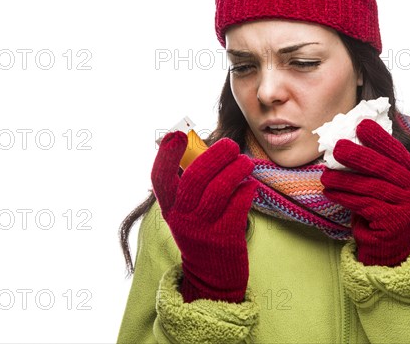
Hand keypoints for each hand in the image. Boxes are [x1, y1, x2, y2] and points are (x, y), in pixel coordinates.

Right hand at [151, 131, 255, 302]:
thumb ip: (192, 184)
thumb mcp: (187, 210)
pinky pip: (238, 204)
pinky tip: (250, 185)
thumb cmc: (202, 230)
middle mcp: (182, 218)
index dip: (166, 155)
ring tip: (246, 163)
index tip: (177, 135)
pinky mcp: (225, 238)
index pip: (160, 178)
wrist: (212, 274)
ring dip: (236, 169)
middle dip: (215, 155)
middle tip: (231, 146)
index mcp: (170, 207)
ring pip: (219, 189)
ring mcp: (203, 229)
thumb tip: (208, 148)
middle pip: (195, 178)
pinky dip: (246, 189)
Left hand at [320, 119, 409, 266]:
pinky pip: (364, 205)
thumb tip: (346, 141)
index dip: (379, 138)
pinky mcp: (394, 223)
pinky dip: (344, 197)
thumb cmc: (380, 210)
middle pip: (385, 168)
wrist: (387, 249)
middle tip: (337, 147)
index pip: (398, 153)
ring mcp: (409, 208)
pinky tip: (330, 192)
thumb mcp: (383, 186)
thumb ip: (374, 167)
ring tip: (325, 176)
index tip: (362, 125)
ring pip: (371, 187)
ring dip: (344, 179)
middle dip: (358, 156)